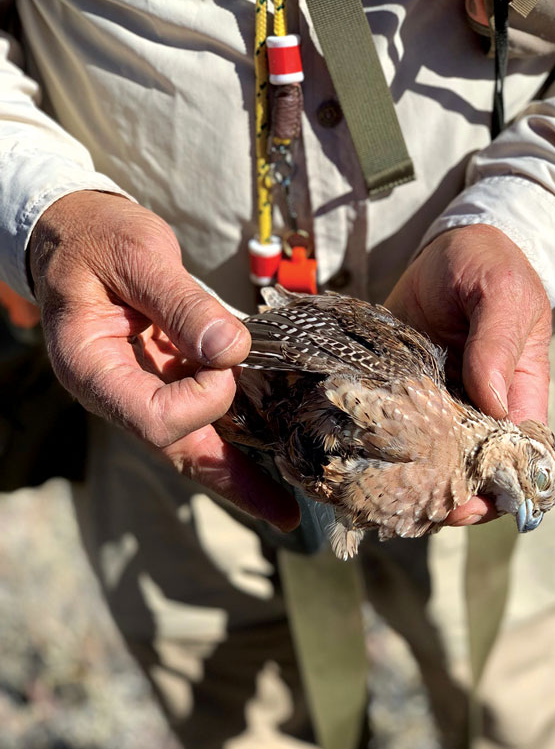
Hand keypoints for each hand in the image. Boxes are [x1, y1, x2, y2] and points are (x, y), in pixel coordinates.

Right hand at [29, 190, 299, 530]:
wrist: (76, 234)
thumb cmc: (98, 239)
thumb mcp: (138, 254)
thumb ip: (182, 302)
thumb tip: (231, 349)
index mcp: (91, 367)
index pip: (153, 417)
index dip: (203, 398)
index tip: (227, 356)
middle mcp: (114, 393)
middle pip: (176, 451)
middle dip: (232, 481)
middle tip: (284, 514)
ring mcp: (138, 392)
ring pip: (190, 446)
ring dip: (236, 473)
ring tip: (283, 507)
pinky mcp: (162, 382)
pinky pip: (198, 421)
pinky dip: (232, 439)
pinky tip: (267, 457)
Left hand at [385, 223, 551, 524]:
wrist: (447, 247)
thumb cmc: (488, 264)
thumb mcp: (501, 293)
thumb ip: (497, 343)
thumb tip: (492, 403)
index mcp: (517, 394)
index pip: (517, 458)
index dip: (497, 491)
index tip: (466, 507)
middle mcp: (478, 409)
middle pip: (469, 471)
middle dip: (446, 497)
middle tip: (413, 509)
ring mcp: (436, 405)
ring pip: (428, 460)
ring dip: (409, 481)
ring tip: (380, 496)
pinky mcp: (400, 394)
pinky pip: (392, 431)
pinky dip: (378, 450)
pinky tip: (355, 463)